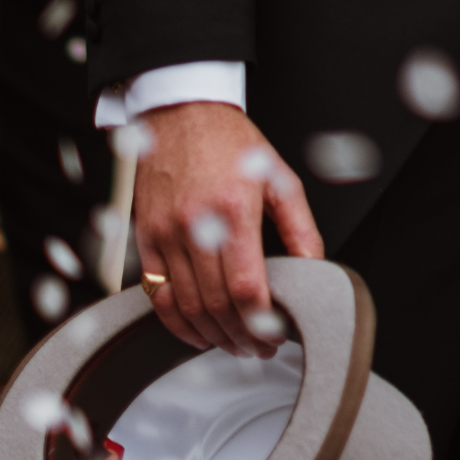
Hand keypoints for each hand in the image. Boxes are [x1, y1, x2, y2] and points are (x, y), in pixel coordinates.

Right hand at [132, 102, 322, 356]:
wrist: (181, 110)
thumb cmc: (231, 141)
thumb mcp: (279, 176)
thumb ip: (299, 226)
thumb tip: (314, 267)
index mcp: (234, 210)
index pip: (246, 287)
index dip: (262, 323)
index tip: (275, 336)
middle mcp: (195, 225)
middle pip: (216, 305)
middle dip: (240, 338)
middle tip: (258, 348)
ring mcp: (165, 232)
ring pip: (185, 306)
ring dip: (211, 336)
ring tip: (232, 344)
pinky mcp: (145, 236)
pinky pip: (155, 293)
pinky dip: (175, 321)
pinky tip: (195, 331)